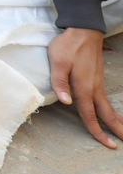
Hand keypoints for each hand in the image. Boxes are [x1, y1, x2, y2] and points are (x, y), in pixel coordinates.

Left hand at [48, 27, 122, 148]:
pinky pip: (104, 98)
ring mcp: (97, 82)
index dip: (96, 130)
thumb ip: (59, 82)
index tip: (106, 143)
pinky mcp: (97, 77)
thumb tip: (66, 102)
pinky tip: (110, 111)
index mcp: (83, 86)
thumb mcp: (57, 62)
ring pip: (107, 105)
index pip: (89, 114)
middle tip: (121, 143)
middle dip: (114, 129)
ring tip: (122, 130)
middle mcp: (94, 87)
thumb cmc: (68, 45)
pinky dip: (109, 108)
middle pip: (105, 113)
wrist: (83, 30)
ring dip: (115, 120)